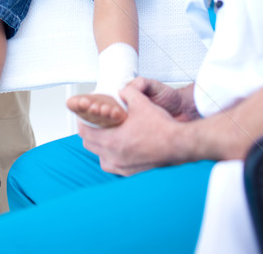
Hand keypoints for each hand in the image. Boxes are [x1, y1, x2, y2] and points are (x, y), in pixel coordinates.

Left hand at [78, 78, 193, 174]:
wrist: (179, 144)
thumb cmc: (161, 128)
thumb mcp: (140, 102)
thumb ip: (127, 92)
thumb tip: (121, 91)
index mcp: (112, 141)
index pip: (85, 132)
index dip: (83, 121)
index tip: (85, 116)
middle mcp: (114, 157)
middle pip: (90, 145)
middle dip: (90, 133)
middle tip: (95, 123)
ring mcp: (123, 167)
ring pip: (101, 158)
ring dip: (100, 147)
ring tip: (107, 135)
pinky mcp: (131, 173)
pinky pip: (114, 166)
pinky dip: (112, 157)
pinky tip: (120, 147)